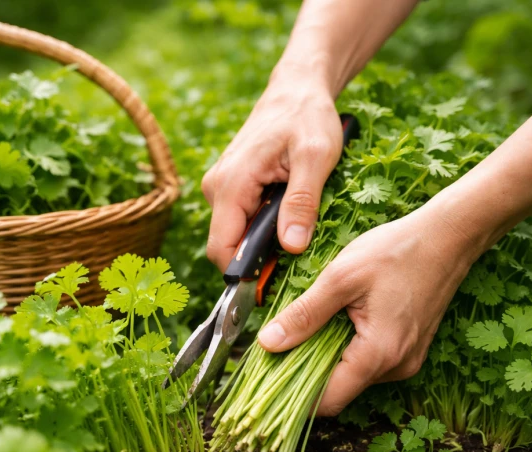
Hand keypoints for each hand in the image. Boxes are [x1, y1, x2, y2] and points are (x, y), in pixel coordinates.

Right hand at [201, 72, 342, 268]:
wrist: (297, 88)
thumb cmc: (308, 116)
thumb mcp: (316, 157)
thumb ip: (302, 203)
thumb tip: (291, 247)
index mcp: (230, 184)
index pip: (222, 249)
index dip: (244, 274)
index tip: (275, 284)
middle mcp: (216, 188)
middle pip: (228, 245)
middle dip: (258, 259)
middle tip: (299, 253)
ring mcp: (220, 187)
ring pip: (235, 234)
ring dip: (263, 242)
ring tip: (298, 228)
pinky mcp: (230, 187)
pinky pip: (241, 220)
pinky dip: (263, 227)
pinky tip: (289, 215)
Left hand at [256, 204, 477, 415]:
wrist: (447, 237)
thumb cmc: (396, 251)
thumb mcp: (340, 278)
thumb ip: (304, 314)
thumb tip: (268, 342)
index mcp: (379, 354)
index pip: (328, 400)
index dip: (293, 396)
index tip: (268, 378)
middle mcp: (396, 367)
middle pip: (339, 390)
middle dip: (306, 374)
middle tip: (279, 347)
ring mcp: (406, 361)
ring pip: (353, 376)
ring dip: (327, 359)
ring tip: (309, 327)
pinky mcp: (410, 350)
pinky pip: (369, 362)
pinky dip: (346, 350)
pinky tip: (336, 323)